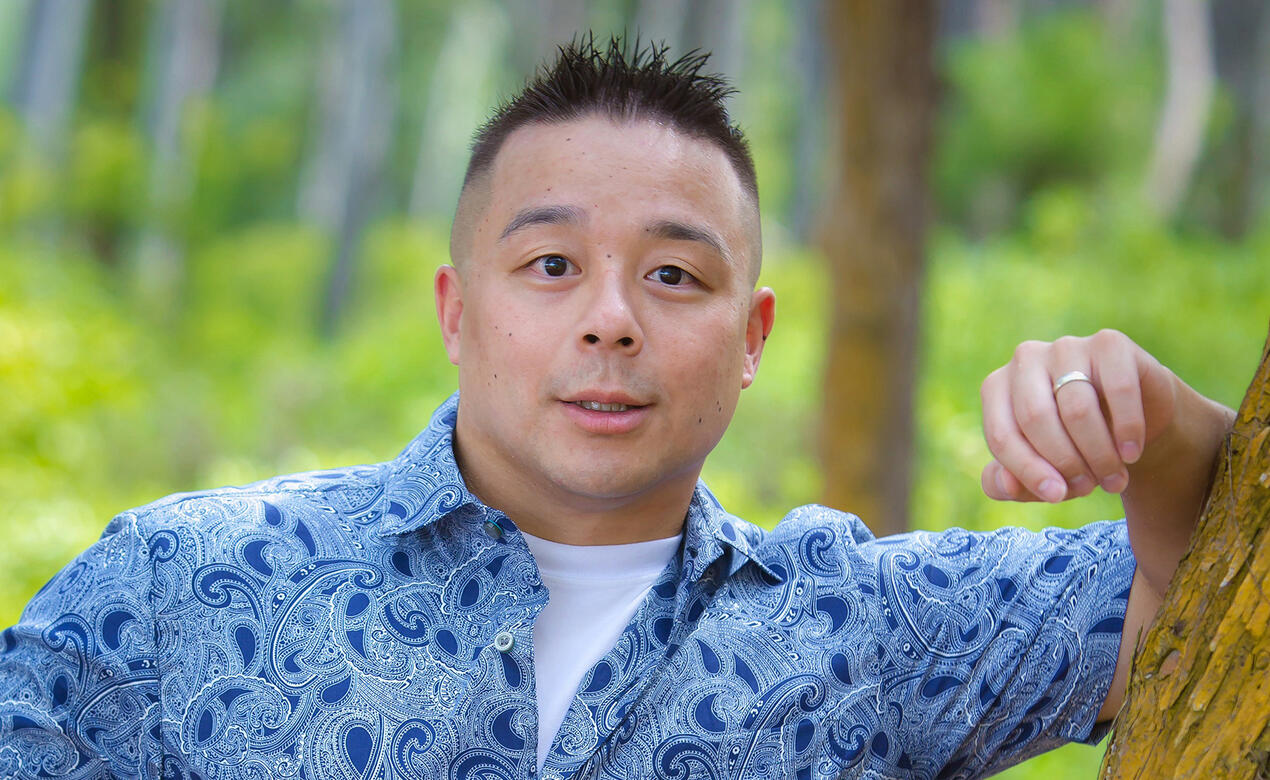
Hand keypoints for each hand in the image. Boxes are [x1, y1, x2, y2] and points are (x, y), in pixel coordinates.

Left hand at [979, 329, 1177, 502]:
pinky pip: (1118, 389)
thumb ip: (1010, 484)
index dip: (1028, 471)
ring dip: (1099, 455)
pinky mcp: (1109, 343)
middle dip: (1066, 463)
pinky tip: (1132, 453)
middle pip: (1036, 419)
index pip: (1002, 434)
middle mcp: (1025, 359)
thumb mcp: (1039, 473)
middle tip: (1089, 488)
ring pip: (1077, 409)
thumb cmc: (1073, 449)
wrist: (1131, 423)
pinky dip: (1127, 428)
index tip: (1056, 496)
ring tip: (1114, 480)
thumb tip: (1006, 486)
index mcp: (996, 388)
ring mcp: (1066, 347)